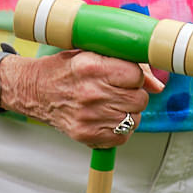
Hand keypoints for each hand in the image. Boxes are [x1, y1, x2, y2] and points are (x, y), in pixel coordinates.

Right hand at [2, 50, 163, 147]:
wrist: (34, 91)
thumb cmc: (65, 70)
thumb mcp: (93, 55)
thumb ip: (128, 66)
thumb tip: (158, 85)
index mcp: (92, 67)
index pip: (136, 75)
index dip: (134, 76)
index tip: (124, 76)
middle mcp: (91, 93)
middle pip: (139, 99)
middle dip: (133, 94)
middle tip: (118, 91)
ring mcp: (88, 117)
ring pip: (134, 119)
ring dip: (128, 112)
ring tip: (111, 104)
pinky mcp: (86, 135)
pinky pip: (122, 137)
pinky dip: (120, 130)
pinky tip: (107, 118)